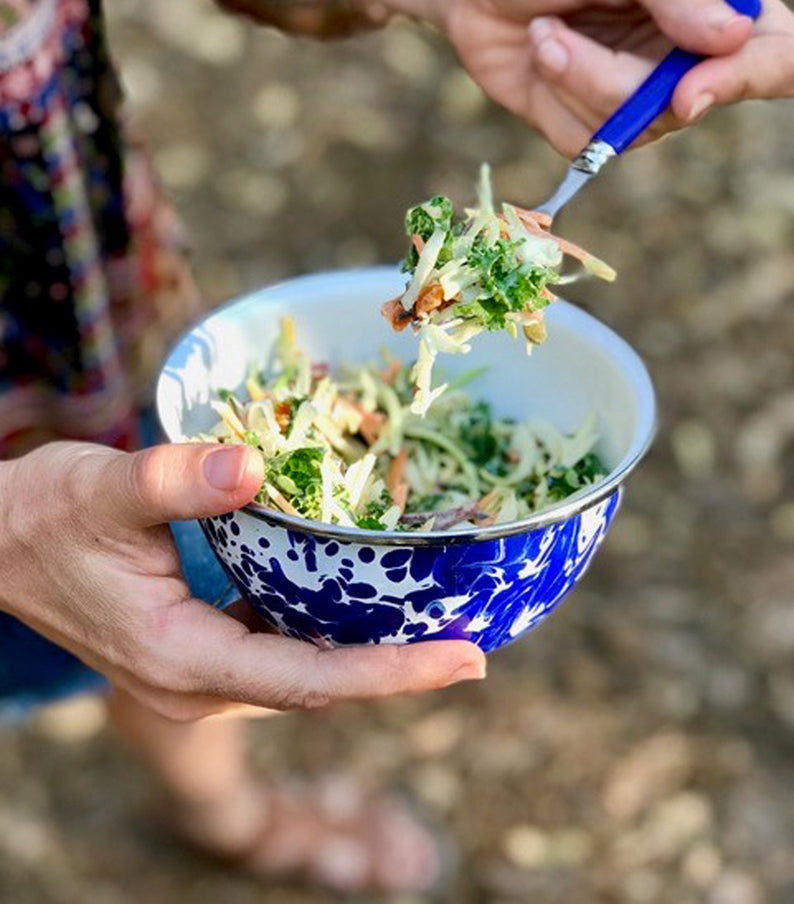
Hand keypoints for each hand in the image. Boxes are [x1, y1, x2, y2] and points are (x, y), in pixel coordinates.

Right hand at [0, 442, 484, 720]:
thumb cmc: (43, 516)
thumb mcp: (101, 488)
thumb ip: (173, 479)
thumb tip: (253, 467)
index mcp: (181, 659)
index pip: (308, 680)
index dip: (392, 676)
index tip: (466, 662)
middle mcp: (196, 682)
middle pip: (319, 687)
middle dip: (398, 671)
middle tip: (475, 642)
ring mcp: (197, 671)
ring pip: (303, 672)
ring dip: (370, 654)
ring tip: (439, 623)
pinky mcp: (199, 647)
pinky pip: (279, 648)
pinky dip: (328, 630)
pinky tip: (362, 597)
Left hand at [445, 0, 793, 155]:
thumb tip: (732, 37)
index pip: (776, 55)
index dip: (747, 79)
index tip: (688, 90)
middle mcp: (687, 57)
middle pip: (693, 104)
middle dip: (618, 79)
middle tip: (560, 33)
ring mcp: (639, 98)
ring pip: (632, 129)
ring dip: (575, 77)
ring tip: (546, 29)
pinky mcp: (591, 128)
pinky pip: (588, 143)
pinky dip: (555, 97)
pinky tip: (540, 53)